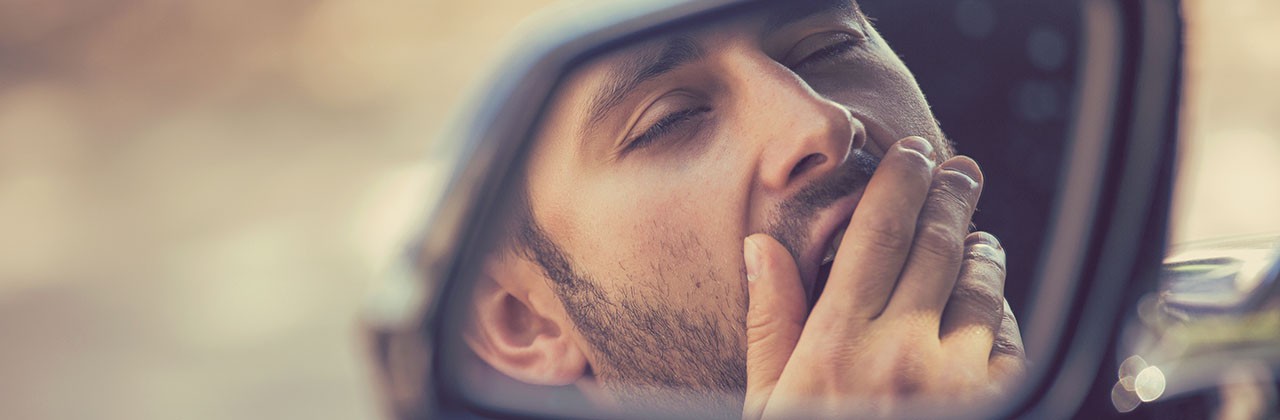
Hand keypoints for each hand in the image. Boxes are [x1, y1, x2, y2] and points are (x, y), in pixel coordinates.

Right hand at [741, 137, 1025, 418]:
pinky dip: (999, 314)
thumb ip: (770, 325)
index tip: (911, 153)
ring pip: (981, 289)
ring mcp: (954, 382)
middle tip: (958, 170)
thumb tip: (762, 247)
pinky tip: (989, 307)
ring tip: (977, 236)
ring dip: (981, 251)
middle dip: (950, 197)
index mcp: (837, 346)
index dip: (900, 183)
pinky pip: (1008, 342)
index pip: (878, 234)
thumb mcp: (767, 402)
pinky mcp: (992, 405)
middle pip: (937, 246)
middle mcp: (901, 355)